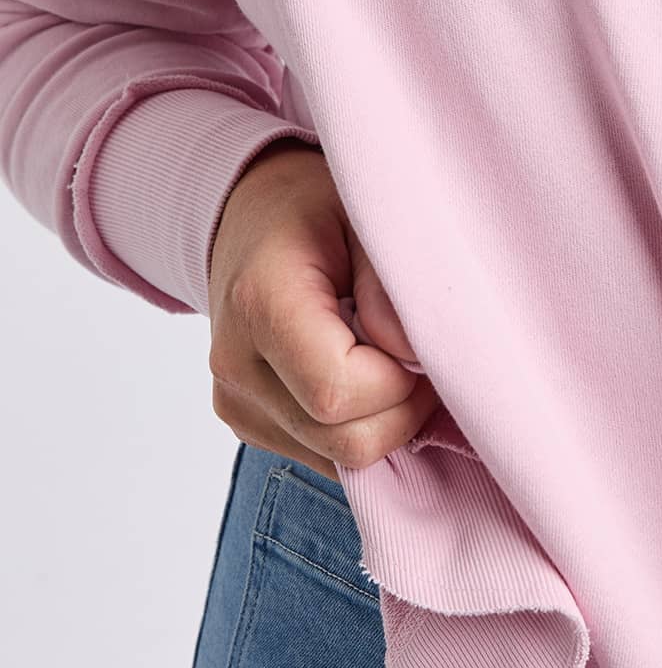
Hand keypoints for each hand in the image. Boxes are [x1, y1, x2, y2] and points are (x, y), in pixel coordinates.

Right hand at [206, 139, 441, 483]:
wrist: (255, 215)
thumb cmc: (319, 210)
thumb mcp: (367, 217)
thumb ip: (392, 287)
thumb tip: (415, 356)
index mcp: (261, 304)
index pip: (339, 392)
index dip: (401, 381)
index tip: (420, 340)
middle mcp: (236, 363)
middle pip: (344, 439)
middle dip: (402, 409)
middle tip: (418, 355)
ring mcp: (236, 401)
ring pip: (338, 457)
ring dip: (385, 420)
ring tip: (388, 358)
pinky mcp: (247, 422)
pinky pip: (325, 456)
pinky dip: (361, 427)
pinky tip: (365, 377)